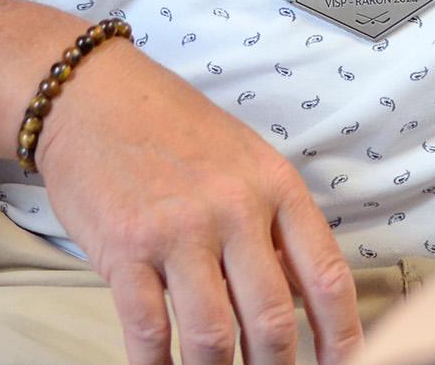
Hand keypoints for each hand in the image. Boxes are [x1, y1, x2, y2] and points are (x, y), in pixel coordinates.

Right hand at [34, 42, 362, 364]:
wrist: (93, 96)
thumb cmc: (173, 130)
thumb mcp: (246, 161)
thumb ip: (275, 224)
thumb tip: (302, 296)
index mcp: (276, 186)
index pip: (327, 277)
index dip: (342, 337)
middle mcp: (235, 209)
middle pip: (272, 320)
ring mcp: (179, 230)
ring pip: (214, 337)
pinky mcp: (127, 249)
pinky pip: (150, 331)